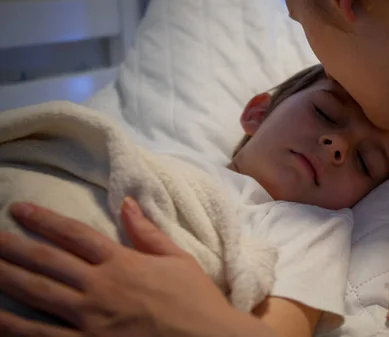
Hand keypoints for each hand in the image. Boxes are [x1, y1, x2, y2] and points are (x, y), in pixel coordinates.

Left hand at [0, 198, 274, 336]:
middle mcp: (100, 286)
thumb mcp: (178, 258)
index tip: (20, 210)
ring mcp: (90, 319)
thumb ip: (147, 232)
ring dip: (8, 278)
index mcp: (122, 262)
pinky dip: (16, 327)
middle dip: (13, 246)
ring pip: (39, 295)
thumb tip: (126, 202)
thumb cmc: (195, 299)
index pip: (75, 235)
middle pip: (47, 261)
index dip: (44, 220)